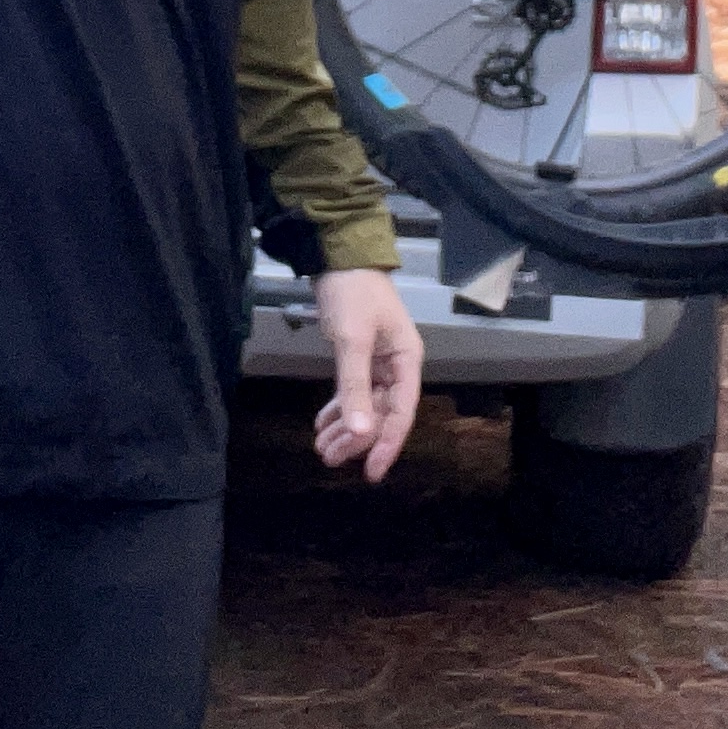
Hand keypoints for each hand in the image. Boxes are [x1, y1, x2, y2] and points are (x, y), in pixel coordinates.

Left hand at [310, 267, 421, 482]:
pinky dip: (339, 408)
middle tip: (328, 459)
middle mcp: (397, 366)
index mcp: (406, 361)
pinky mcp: (360, 356)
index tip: (370, 472)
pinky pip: (353, 391)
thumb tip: (358, 433)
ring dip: (344, 428)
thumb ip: (355, 386)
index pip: (401, 414)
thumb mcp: (352, 339)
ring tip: (321, 448)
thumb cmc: (352, 293)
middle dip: (356, 439)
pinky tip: (322, 424)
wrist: (339, 255)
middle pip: (380, 413)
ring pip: (365, 406)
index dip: (387, 445)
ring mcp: (379, 362)